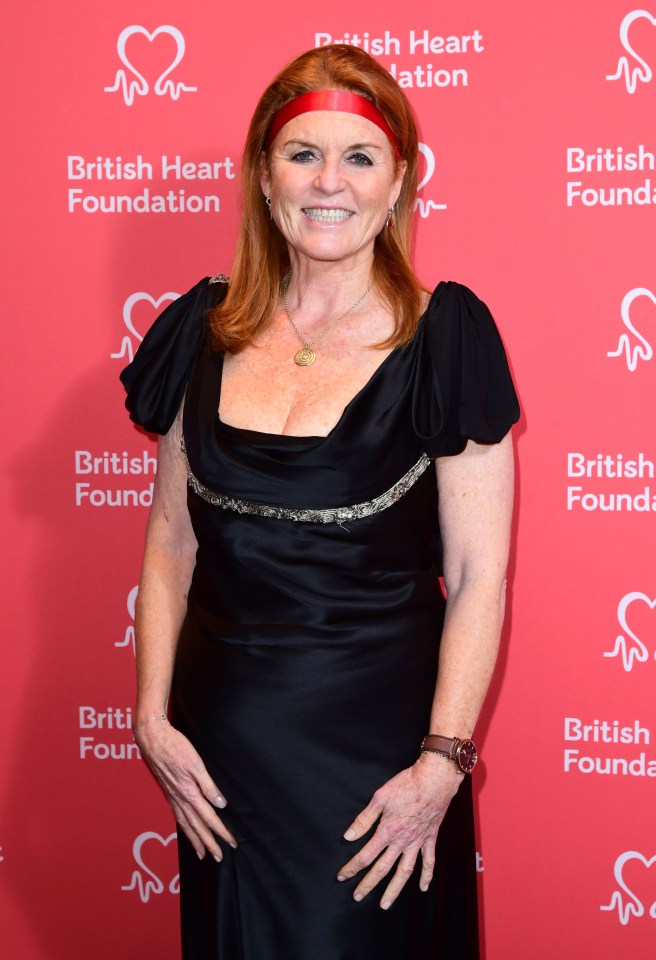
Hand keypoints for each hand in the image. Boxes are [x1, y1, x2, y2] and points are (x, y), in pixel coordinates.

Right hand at [134, 721, 236, 860]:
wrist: (152, 738)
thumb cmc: (175, 747)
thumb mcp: (195, 763)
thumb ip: (208, 785)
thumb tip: (220, 804)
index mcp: (189, 793)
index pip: (208, 818)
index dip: (221, 832)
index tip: (231, 843)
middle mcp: (180, 799)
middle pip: (196, 827)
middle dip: (208, 843)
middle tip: (218, 857)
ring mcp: (172, 797)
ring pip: (185, 824)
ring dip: (195, 840)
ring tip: (202, 853)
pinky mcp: (168, 792)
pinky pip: (178, 816)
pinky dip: (184, 828)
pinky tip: (188, 830)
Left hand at [337, 754, 462, 908]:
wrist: (434, 780)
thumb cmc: (406, 784)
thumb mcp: (380, 797)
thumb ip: (364, 819)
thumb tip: (348, 836)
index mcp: (387, 831)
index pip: (365, 856)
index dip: (352, 867)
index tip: (342, 876)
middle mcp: (402, 841)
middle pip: (382, 868)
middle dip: (368, 884)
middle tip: (357, 897)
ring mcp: (417, 842)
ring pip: (404, 872)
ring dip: (394, 890)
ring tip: (385, 904)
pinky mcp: (430, 838)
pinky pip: (429, 861)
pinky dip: (426, 876)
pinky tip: (422, 888)